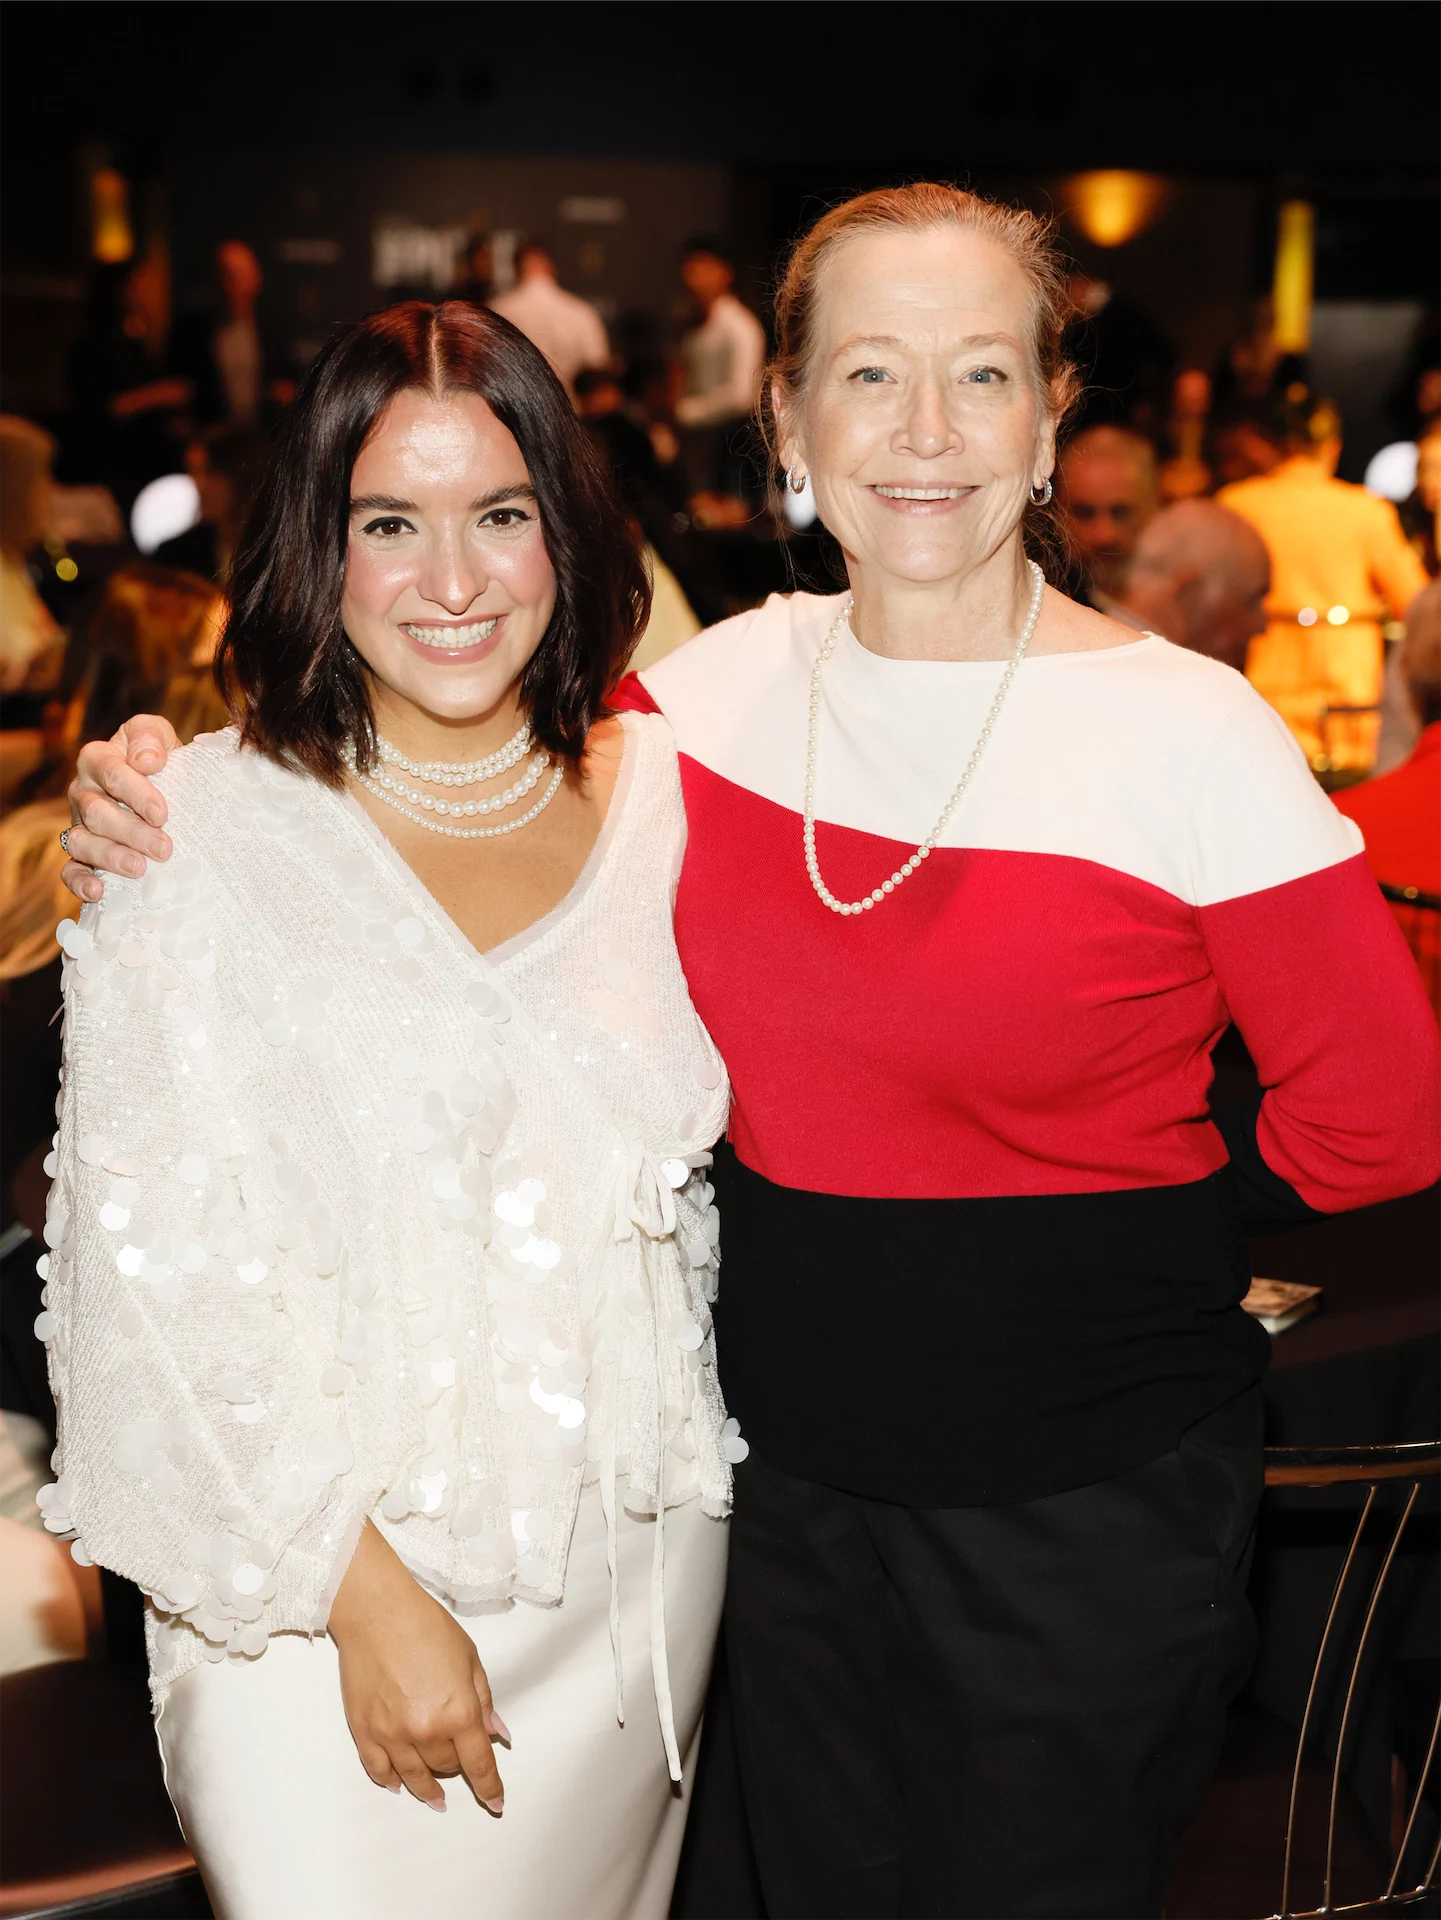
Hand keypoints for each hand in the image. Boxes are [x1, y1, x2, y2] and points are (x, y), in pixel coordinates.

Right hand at [63, 716, 177, 901]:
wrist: (166, 787)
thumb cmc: (161, 761)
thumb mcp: (158, 736)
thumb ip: (150, 735)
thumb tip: (145, 759)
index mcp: (97, 759)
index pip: (111, 773)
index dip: (136, 794)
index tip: (162, 814)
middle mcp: (82, 792)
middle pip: (97, 812)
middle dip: (131, 832)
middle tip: (163, 849)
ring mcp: (79, 824)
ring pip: (82, 842)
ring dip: (110, 857)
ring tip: (140, 868)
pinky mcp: (81, 854)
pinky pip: (70, 870)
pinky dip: (80, 882)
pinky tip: (98, 891)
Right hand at [328, 1520, 507, 1814]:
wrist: (377, 1612)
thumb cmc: (426, 1627)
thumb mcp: (470, 1659)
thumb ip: (484, 1701)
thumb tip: (497, 1734)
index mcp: (458, 1713)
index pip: (479, 1764)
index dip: (490, 1787)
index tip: (495, 1802)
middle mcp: (426, 1732)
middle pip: (446, 1766)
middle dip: (457, 1764)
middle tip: (460, 1756)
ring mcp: (392, 1735)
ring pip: (414, 1776)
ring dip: (427, 1787)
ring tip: (435, 1797)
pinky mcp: (365, 1731)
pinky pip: (378, 1770)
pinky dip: (390, 1780)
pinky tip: (398, 1784)